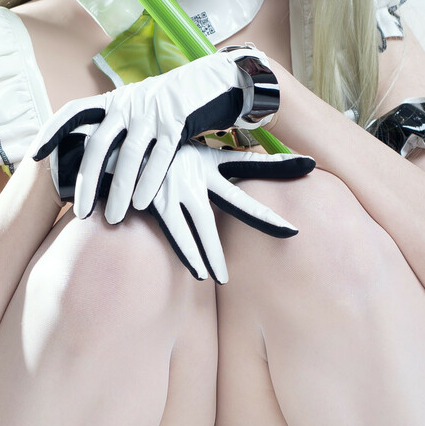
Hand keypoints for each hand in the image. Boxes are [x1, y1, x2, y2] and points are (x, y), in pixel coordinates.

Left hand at [31, 47, 279, 223]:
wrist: (214, 81)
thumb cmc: (170, 107)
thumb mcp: (138, 111)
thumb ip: (116, 130)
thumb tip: (90, 164)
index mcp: (113, 101)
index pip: (73, 111)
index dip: (52, 131)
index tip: (34, 155)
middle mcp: (128, 103)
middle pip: (98, 144)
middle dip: (86, 180)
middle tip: (79, 212)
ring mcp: (152, 111)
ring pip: (129, 154)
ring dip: (118, 189)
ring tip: (112, 218)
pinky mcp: (178, 120)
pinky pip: (161, 154)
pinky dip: (150, 179)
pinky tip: (142, 203)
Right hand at [145, 142, 314, 281]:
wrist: (114, 148)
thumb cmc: (158, 156)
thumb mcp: (193, 159)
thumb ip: (229, 165)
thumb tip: (272, 164)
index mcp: (207, 163)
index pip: (250, 165)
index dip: (279, 165)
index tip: (310, 165)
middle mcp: (196, 174)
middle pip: (236, 199)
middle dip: (264, 215)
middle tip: (291, 231)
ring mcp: (175, 188)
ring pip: (202, 225)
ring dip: (213, 252)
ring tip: (225, 277)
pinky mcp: (154, 201)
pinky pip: (174, 232)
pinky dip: (188, 252)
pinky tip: (199, 272)